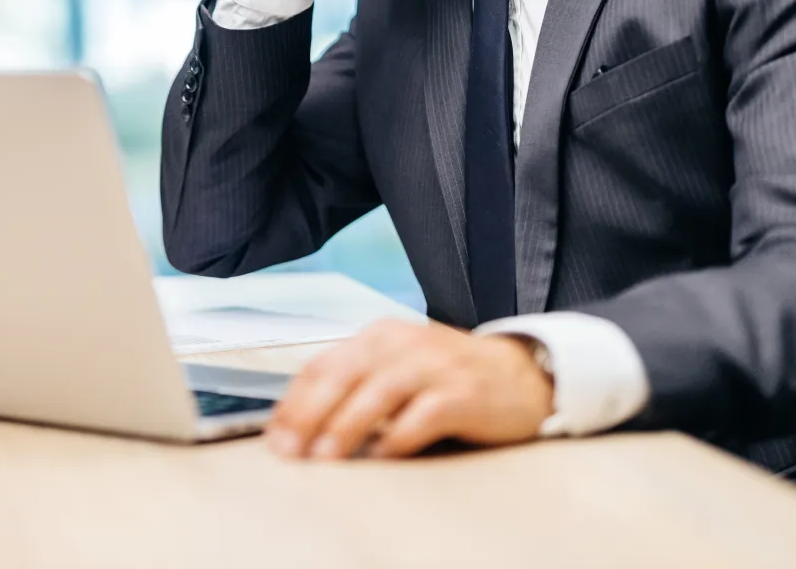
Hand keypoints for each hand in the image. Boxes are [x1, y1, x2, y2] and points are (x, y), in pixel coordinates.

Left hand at [264, 319, 553, 458]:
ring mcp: (434, 365)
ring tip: (325, 458)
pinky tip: (382, 458)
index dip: (293, 403)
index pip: (321, 365)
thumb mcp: (397, 367)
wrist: (520, 374)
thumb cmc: (447, 377)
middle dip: (309, 416)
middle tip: (289, 452)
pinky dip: (399, 438)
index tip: (274, 437)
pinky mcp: (462, 392)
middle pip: (342, 376)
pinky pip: (423, 415)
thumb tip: (302, 425)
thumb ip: (356, 385)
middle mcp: (402, 343)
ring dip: (346, 427)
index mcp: (378, 336)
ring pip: (378, 393)